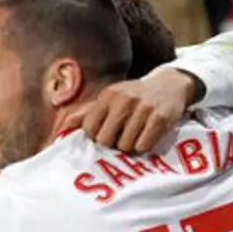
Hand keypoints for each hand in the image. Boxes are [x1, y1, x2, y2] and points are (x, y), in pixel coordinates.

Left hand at [61, 69, 197, 152]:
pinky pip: (143, 145)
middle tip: (121, 137)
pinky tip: (146, 137)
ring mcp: (143, 108)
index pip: (89, 129)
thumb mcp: (109, 99)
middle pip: (105, 140)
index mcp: (107, 96)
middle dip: (112, 144)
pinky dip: (144, 147)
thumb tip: (63, 129)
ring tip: (135, 136)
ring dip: (130, 147)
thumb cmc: (133, 96)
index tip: (106, 133)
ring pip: (125, 146)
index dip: (96, 136)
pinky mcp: (161, 118)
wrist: (169, 84)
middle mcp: (123, 100)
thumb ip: (86, 114)